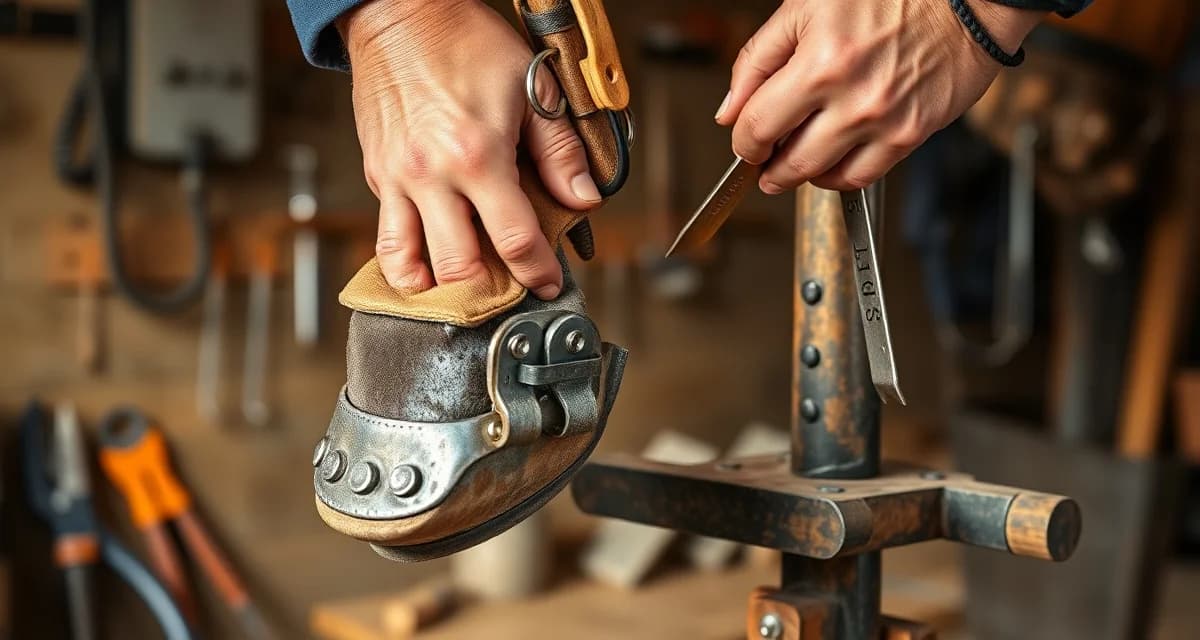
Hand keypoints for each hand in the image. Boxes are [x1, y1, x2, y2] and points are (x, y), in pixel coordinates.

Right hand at [339, 0, 601, 298]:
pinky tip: (429, 267)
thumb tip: (583, 199)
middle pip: (458, 268)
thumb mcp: (531, 87)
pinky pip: (388, 237)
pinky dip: (407, 263)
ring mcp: (397, 179)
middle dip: (489, 292)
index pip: (514, 239)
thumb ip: (561, 151)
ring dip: (438, 291)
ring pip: (409, 265)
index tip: (548, 283)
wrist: (400, 14)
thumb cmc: (463, 42)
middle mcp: (431, 175)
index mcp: (477, 155)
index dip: (539, 272)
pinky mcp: (377, 175)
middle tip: (510, 294)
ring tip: (464, 295)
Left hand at [717, 0, 1043, 193]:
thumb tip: (729, 110)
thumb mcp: (806, 8)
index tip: (745, 142)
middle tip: (765, 161)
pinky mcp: (910, 135)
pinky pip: (862, 177)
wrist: (963, 0)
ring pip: (823, 177)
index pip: (757, 127)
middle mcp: (852, 100)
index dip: (743, 142)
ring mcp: (883, 123)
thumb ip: (757, 60)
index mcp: (819, 64)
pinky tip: (832, 158)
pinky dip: (838, 176)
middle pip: (788, 163)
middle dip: (767, 168)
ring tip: (798, 154)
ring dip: (801, 175)